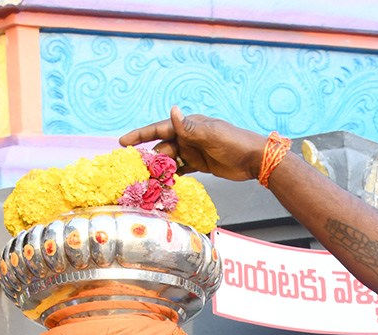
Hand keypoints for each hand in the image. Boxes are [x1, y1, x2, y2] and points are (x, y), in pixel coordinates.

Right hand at [119, 106, 267, 182]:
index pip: (159, 128)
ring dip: (161, 168)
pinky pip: (182, 168)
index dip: (140, 135)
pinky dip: (173, 174)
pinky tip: (165, 182)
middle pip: (163, 146)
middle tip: (138, 170)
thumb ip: (189, 127)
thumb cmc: (234, 143)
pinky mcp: (200, 164)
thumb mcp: (210, 135)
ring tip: (150, 180)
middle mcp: (189, 137)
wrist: (254, 159)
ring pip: (170, 159)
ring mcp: (194, 150)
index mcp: (189, 126)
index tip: (123, 142)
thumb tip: (172, 110)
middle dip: (150, 157)